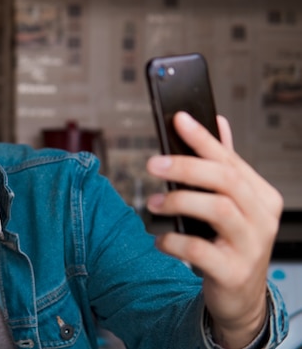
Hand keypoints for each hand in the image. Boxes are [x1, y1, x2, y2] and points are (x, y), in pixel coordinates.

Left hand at [146, 111, 282, 347]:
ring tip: (153, 204)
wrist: (240, 297)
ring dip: (179, 201)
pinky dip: (175, 241)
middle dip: (186, 167)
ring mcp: (251, 246)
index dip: (203, 138)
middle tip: (153, 164)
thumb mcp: (232, 204)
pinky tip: (160, 240)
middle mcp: (262, 218)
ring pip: (218, 209)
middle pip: (225, 180)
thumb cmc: (230, 243)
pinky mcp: (233, 272)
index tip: (178, 119)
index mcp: (261, 196)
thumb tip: (218, 122)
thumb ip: (225, 165)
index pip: (230, 160)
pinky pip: (200, 250)